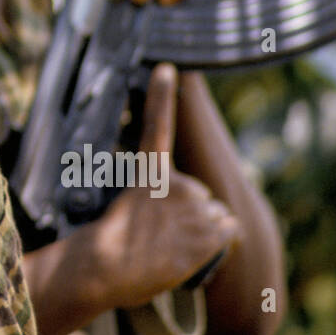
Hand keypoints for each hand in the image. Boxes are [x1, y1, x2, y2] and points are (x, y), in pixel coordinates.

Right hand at [88, 64, 239, 309]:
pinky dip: (218, 243)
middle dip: (192, 214)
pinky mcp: (208, 233)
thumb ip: (155, 204)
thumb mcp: (126, 212)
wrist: (107, 266)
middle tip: (162, 235)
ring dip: (204, 232)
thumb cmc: (109, 247)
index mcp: (151, 172)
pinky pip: (228, 234)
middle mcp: (179, 183)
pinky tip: (191, 252)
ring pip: (217, 217)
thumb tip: (168, 206)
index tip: (167, 68)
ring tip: (172, 247)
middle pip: (202, 196)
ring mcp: (196, 208)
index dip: (162, 94)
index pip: (158, 124)